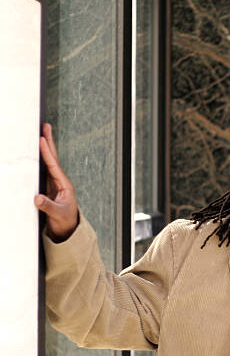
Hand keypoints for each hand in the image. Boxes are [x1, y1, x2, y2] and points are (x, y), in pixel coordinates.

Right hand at [34, 123, 78, 241]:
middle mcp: (60, 181)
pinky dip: (40, 159)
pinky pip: (44, 169)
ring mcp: (54, 183)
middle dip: (49, 143)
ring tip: (42, 133)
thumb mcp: (56, 214)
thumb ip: (47, 206)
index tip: (42, 140)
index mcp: (64, 185)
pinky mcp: (49, 186)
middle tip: (46, 126)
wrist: (67, 229)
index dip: (47, 153)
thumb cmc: (64, 221)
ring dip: (45, 148)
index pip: (54, 165)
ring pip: (49, 162)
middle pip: (53, 158)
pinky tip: (36, 152)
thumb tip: (37, 197)